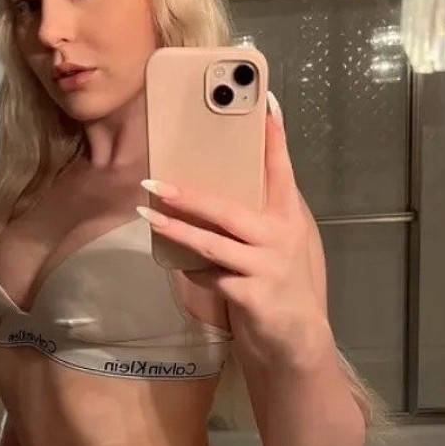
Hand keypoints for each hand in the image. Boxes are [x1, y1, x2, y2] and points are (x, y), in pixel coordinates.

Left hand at [139, 114, 328, 362]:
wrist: (295, 341)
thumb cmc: (280, 285)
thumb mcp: (277, 246)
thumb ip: (257, 219)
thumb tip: (211, 190)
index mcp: (288, 219)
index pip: (281, 171)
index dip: (274, 139)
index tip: (266, 104)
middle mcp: (281, 237)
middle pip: (229, 208)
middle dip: (189, 194)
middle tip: (155, 181)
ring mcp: (267, 267)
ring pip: (212, 242)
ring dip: (176, 229)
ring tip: (148, 215)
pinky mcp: (252, 296)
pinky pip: (210, 277)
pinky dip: (191, 270)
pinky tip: (176, 263)